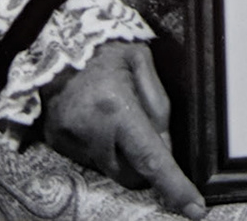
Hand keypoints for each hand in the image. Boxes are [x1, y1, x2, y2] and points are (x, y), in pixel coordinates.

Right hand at [41, 40, 207, 217]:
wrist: (51, 42)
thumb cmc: (103, 49)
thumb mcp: (141, 60)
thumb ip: (159, 104)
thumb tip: (166, 146)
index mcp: (117, 108)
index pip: (152, 159)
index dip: (175, 186)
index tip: (195, 209)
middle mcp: (91, 130)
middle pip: (131, 174)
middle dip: (144, 164)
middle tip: (142, 130)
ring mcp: (69, 140)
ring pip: (110, 169)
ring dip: (120, 154)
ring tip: (113, 115)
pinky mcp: (55, 143)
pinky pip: (88, 160)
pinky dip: (100, 148)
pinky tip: (96, 118)